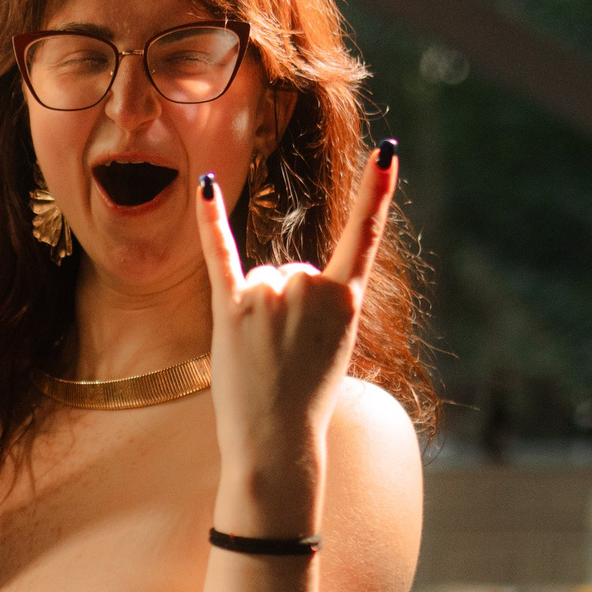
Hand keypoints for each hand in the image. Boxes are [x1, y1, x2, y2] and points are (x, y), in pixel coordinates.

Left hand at [195, 144, 396, 498]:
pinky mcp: (232, 309)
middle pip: (292, 271)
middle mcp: (311, 289)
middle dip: (284, 309)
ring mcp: (272, 297)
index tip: (389, 149)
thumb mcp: (332, 348)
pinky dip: (209, 222)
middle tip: (285, 355)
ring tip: (262, 355)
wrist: (278, 442)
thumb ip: (318, 302)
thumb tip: (286, 275)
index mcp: (346, 300)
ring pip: (263, 278)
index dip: (378, 192)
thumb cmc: (305, 400)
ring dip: (257, 312)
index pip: (364, 236)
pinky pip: (220, 255)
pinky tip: (202, 185)